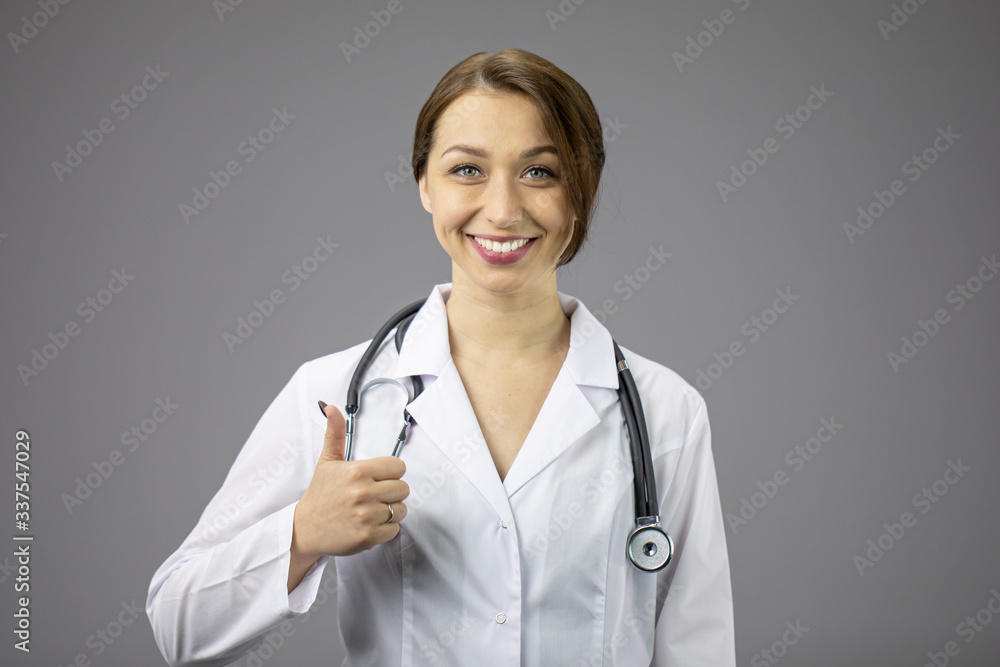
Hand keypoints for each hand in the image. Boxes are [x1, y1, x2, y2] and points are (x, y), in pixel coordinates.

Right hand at [292, 402, 408, 560]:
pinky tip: (369, 524)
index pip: (398, 467)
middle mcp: (363, 492)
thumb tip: (330, 408)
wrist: (305, 529)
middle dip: (391, 492)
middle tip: (374, 495)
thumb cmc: (319, 495)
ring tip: (371, 510)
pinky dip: (385, 529)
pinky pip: (395, 529)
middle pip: (403, 488)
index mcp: (357, 471)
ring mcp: (366, 516)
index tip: (378, 478)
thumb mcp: (327, 462)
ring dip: (390, 511)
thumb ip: (334, 434)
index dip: (390, 473)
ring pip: (401, 509)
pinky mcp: (367, 536)